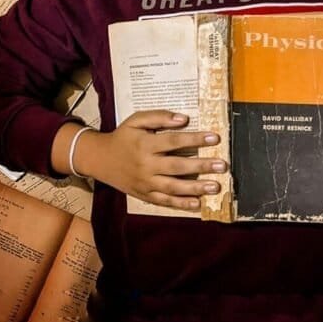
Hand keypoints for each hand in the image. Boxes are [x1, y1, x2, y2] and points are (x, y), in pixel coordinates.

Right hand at [80, 110, 226, 210]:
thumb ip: (159, 117)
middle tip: (222, 165)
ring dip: (196, 188)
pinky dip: (180, 204)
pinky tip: (197, 203)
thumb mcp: (136, 120)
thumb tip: (183, 119)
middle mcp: (146, 165)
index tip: (215, 137)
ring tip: (215, 185)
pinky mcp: (144, 195)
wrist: (100, 159)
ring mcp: (145, 183)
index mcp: (145, 145)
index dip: (195, 139)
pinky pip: (164, 201)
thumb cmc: (123, 136)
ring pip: (173, 187)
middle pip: (177, 167)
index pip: (174, 141)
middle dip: (201, 166)